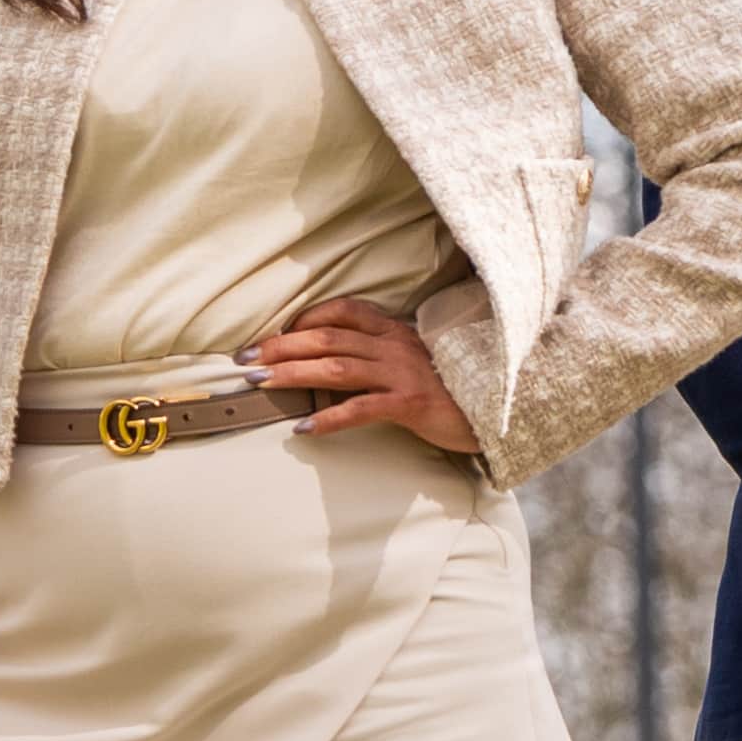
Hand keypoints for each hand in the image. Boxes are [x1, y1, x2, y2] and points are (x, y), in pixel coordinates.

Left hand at [247, 295, 478, 454]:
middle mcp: (394, 346)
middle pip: (327, 338)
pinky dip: (330, 419)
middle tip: (246, 360)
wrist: (495, 411)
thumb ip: (377, 357)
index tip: (273, 335)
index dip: (304, 319)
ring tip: (262, 383)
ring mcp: (402, 374)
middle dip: (281, 347)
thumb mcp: (412, 363)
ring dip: (293, 373)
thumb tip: (329, 368)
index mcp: (394, 331)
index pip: (342, 311)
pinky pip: (362, 408)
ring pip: (336, 367)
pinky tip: (305, 429)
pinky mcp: (410, 404)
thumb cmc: (450, 389)